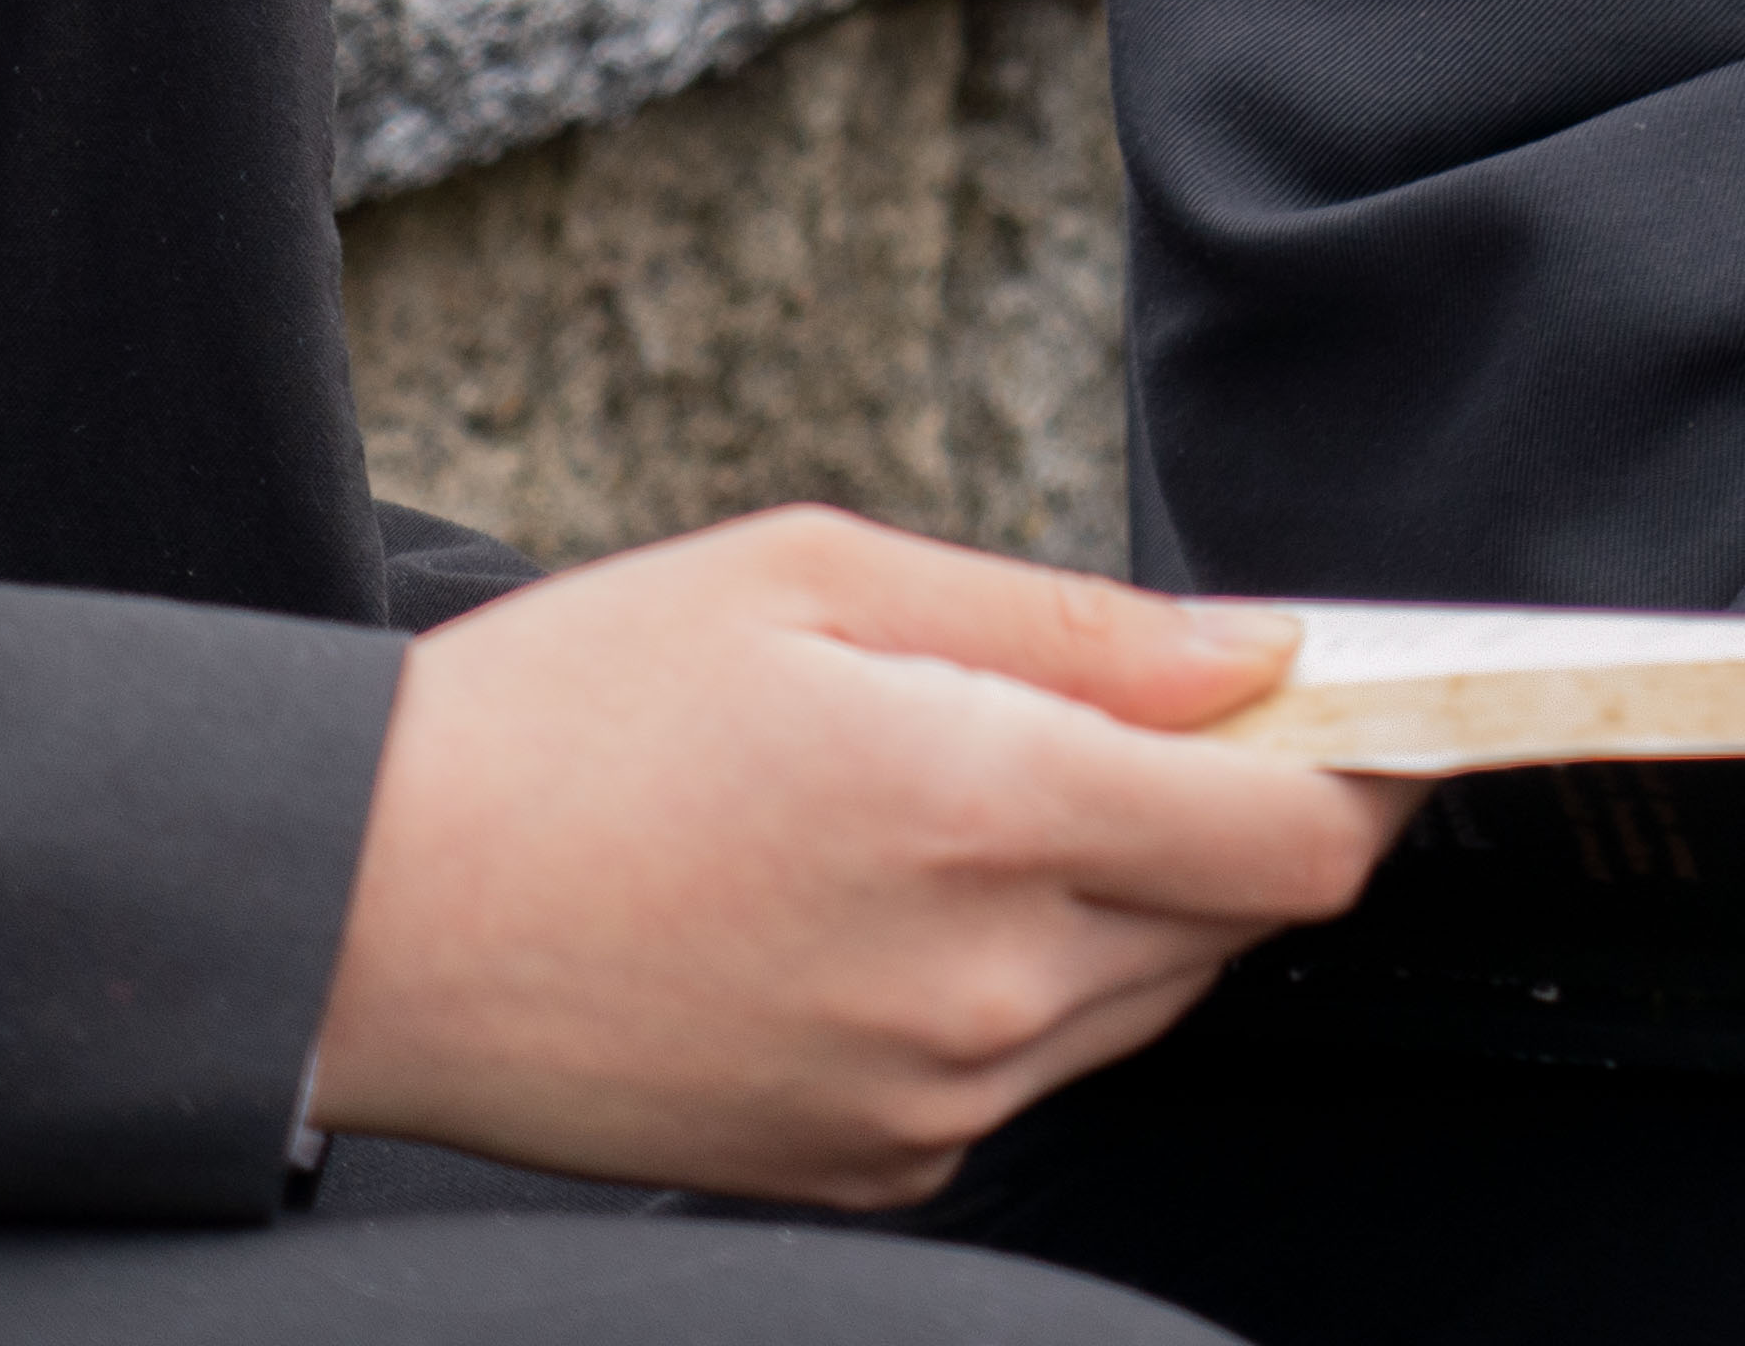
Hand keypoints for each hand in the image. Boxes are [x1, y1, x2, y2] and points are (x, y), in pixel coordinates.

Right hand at [302, 506, 1400, 1202]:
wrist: (365, 911)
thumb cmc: (569, 715)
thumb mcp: (818, 577)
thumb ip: (1069, 626)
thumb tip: (1257, 656)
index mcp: (984, 810)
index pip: (1297, 834)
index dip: (1371, 766)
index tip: (1378, 711)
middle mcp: (983, 984)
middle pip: (1241, 920)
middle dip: (1246, 813)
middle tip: (1168, 719)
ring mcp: (930, 1100)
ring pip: (1147, 999)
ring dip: (1139, 899)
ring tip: (993, 794)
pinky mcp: (872, 1167)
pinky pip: (1029, 1072)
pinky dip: (1027, 985)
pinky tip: (904, 899)